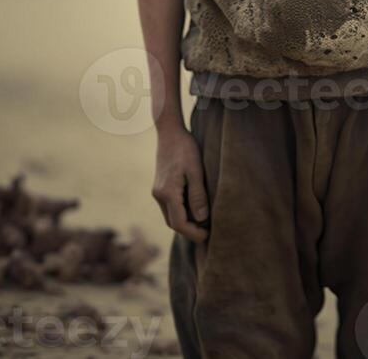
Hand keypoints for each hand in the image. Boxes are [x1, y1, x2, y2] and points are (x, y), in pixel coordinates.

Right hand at [152, 125, 209, 242]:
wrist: (170, 132)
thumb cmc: (185, 148)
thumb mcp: (196, 170)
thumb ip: (198, 195)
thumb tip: (202, 219)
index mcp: (167, 193)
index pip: (179, 223)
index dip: (193, 233)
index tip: (208, 236)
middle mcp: (159, 195)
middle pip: (173, 223)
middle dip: (190, 230)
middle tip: (209, 231)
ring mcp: (158, 191)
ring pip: (170, 216)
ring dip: (185, 222)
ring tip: (204, 222)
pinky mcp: (160, 187)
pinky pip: (170, 207)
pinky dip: (181, 212)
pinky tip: (195, 208)